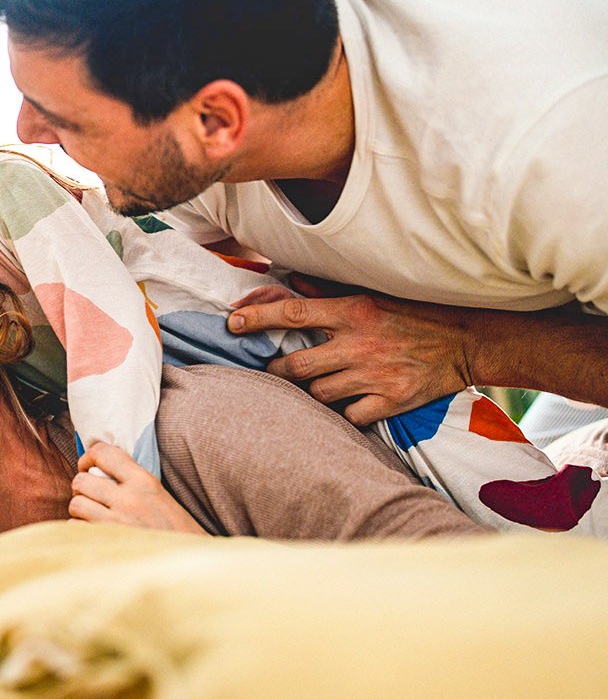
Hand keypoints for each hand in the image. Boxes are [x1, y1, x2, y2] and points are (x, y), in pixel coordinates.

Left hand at [69, 442, 204, 534]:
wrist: (189, 563)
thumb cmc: (175, 529)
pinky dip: (81, 530)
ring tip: (94, 515)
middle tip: (92, 496)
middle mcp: (129, 500)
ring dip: (81, 510)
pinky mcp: (108, 544)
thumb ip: (130, 480)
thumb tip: (94, 469)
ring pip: (76, 504)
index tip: (87, 466)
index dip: (88, 457)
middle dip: (82, 488)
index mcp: (144, 482)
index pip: (103, 453)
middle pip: (81, 481)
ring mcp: (117, 523)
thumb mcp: (159, 495)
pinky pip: (77, 528)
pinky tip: (96, 533)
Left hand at [227, 274, 474, 424]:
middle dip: (278, 369)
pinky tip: (350, 403)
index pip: (293, 313)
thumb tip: (289, 281)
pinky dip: (345, 413)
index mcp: (352, 312)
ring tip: (321, 384)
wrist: (467, 342)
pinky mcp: (392, 401)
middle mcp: (359, 344)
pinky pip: (350, 416)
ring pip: (318, 394)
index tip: (232, 321)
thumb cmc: (413, 316)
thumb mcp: (372, 295)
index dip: (258, 317)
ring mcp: (375, 376)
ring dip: (313, 391)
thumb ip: (328, 293)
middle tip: (275, 368)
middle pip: (296, 365)